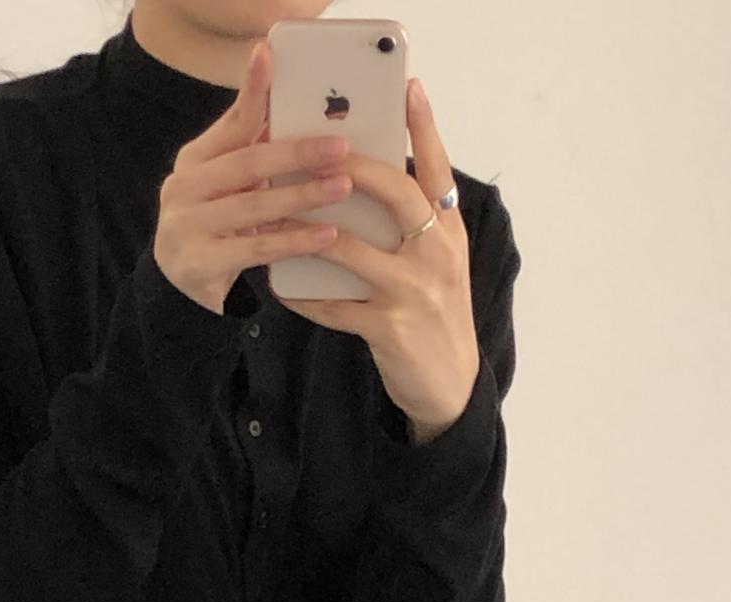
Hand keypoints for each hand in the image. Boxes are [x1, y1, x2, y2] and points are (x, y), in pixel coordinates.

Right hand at [155, 37, 356, 316]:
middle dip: (297, 154)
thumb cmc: (215, 226)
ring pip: (253, 206)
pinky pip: (256, 249)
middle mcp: (184, 187)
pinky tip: (325, 235)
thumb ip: (252, 151)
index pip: (232, 122)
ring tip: (342, 187)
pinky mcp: (200, 263)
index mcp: (195, 159)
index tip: (270, 56)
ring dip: (302, 195)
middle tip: (340, 147)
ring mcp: (187, 226)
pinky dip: (294, 240)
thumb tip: (298, 111)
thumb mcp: (227, 185)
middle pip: (247, 163)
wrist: (179, 286)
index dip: (253, 91)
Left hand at [270, 78, 480, 435]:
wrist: (450, 384)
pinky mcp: (388, 329)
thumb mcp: (439, 261)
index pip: (438, 169)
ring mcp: (413, 292)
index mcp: (449, 230)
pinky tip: (282, 285)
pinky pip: (335, 306)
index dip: (425, 127)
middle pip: (398, 196)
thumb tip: (375, 181)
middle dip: (357, 169)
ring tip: (280, 215)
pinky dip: (305, 295)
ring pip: (354, 250)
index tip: (408, 88)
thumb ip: (416, 223)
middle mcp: (437, 254)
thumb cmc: (435, 313)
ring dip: (312, 231)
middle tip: (321, 150)